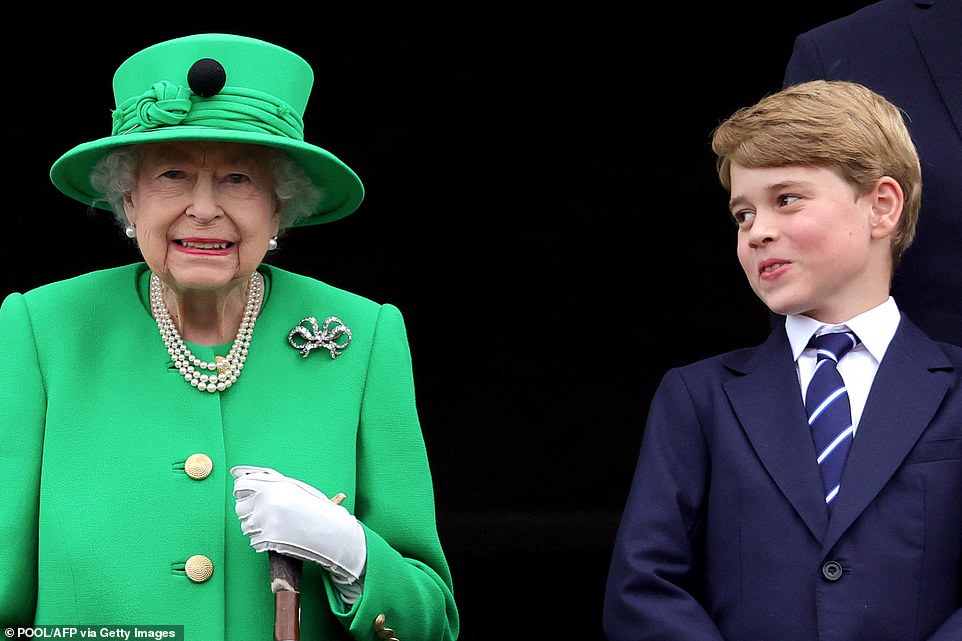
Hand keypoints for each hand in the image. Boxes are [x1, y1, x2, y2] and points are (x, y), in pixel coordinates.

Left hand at [231, 465, 365, 584]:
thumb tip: (239, 472)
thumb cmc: (316, 510)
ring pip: (245, 526)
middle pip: (240, 508)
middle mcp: (269, 501)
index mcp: (276, 485)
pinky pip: (253, 541)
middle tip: (266, 514)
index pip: (241, 486)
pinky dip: (262, 541)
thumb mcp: (298, 489)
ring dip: (256, 528)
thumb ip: (269, 479)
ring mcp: (267, 521)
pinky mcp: (268, 539)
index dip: (243, 492)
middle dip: (250, 512)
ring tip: (275, 526)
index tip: (247, 496)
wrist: (332, 534)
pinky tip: (277, 537)